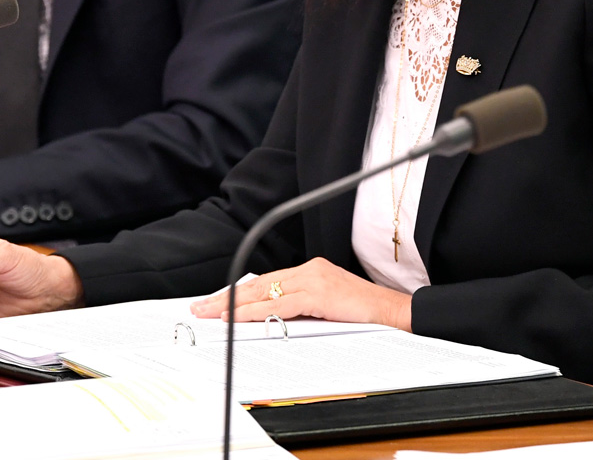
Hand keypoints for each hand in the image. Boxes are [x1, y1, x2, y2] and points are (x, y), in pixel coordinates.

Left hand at [189, 257, 412, 330]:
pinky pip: (279, 304)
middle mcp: (309, 270)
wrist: (392, 312)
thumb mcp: (327, 308)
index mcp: (311, 271)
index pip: (266, 281)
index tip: (216, 301)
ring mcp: (314, 279)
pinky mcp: (318, 293)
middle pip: (259, 283)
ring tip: (210, 313)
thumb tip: (272, 321)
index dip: (238, 292)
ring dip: (233, 304)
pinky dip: (255, 312)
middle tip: (200, 307)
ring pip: (264, 292)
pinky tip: (238, 318)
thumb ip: (302, 308)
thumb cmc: (364, 314)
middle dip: (226, 296)